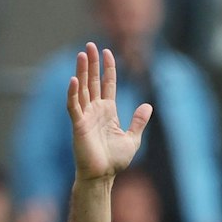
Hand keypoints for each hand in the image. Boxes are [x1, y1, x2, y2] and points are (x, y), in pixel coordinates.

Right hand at [67, 44, 150, 183]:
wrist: (102, 176)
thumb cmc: (114, 162)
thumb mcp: (132, 139)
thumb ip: (138, 122)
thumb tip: (148, 106)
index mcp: (108, 111)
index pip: (107, 84)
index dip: (108, 68)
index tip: (108, 52)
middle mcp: (95, 110)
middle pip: (93, 81)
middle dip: (91, 63)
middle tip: (89, 45)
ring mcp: (86, 116)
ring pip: (82, 89)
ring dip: (81, 72)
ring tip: (81, 55)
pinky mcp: (78, 125)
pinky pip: (74, 106)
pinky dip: (73, 93)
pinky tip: (74, 80)